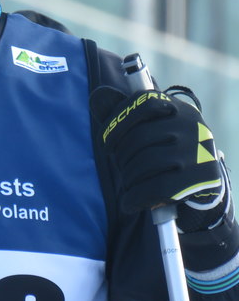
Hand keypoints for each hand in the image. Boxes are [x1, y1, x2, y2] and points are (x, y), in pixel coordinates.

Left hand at [98, 88, 222, 214]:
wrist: (203, 181)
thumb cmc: (166, 149)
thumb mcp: (151, 126)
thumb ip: (124, 112)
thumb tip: (97, 96)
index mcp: (176, 107)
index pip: (142, 103)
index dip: (117, 123)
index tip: (106, 145)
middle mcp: (191, 124)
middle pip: (140, 136)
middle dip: (122, 155)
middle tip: (119, 167)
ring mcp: (198, 151)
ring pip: (148, 161)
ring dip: (129, 177)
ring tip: (126, 184)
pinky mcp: (202, 178)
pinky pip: (160, 187)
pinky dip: (138, 196)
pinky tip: (128, 203)